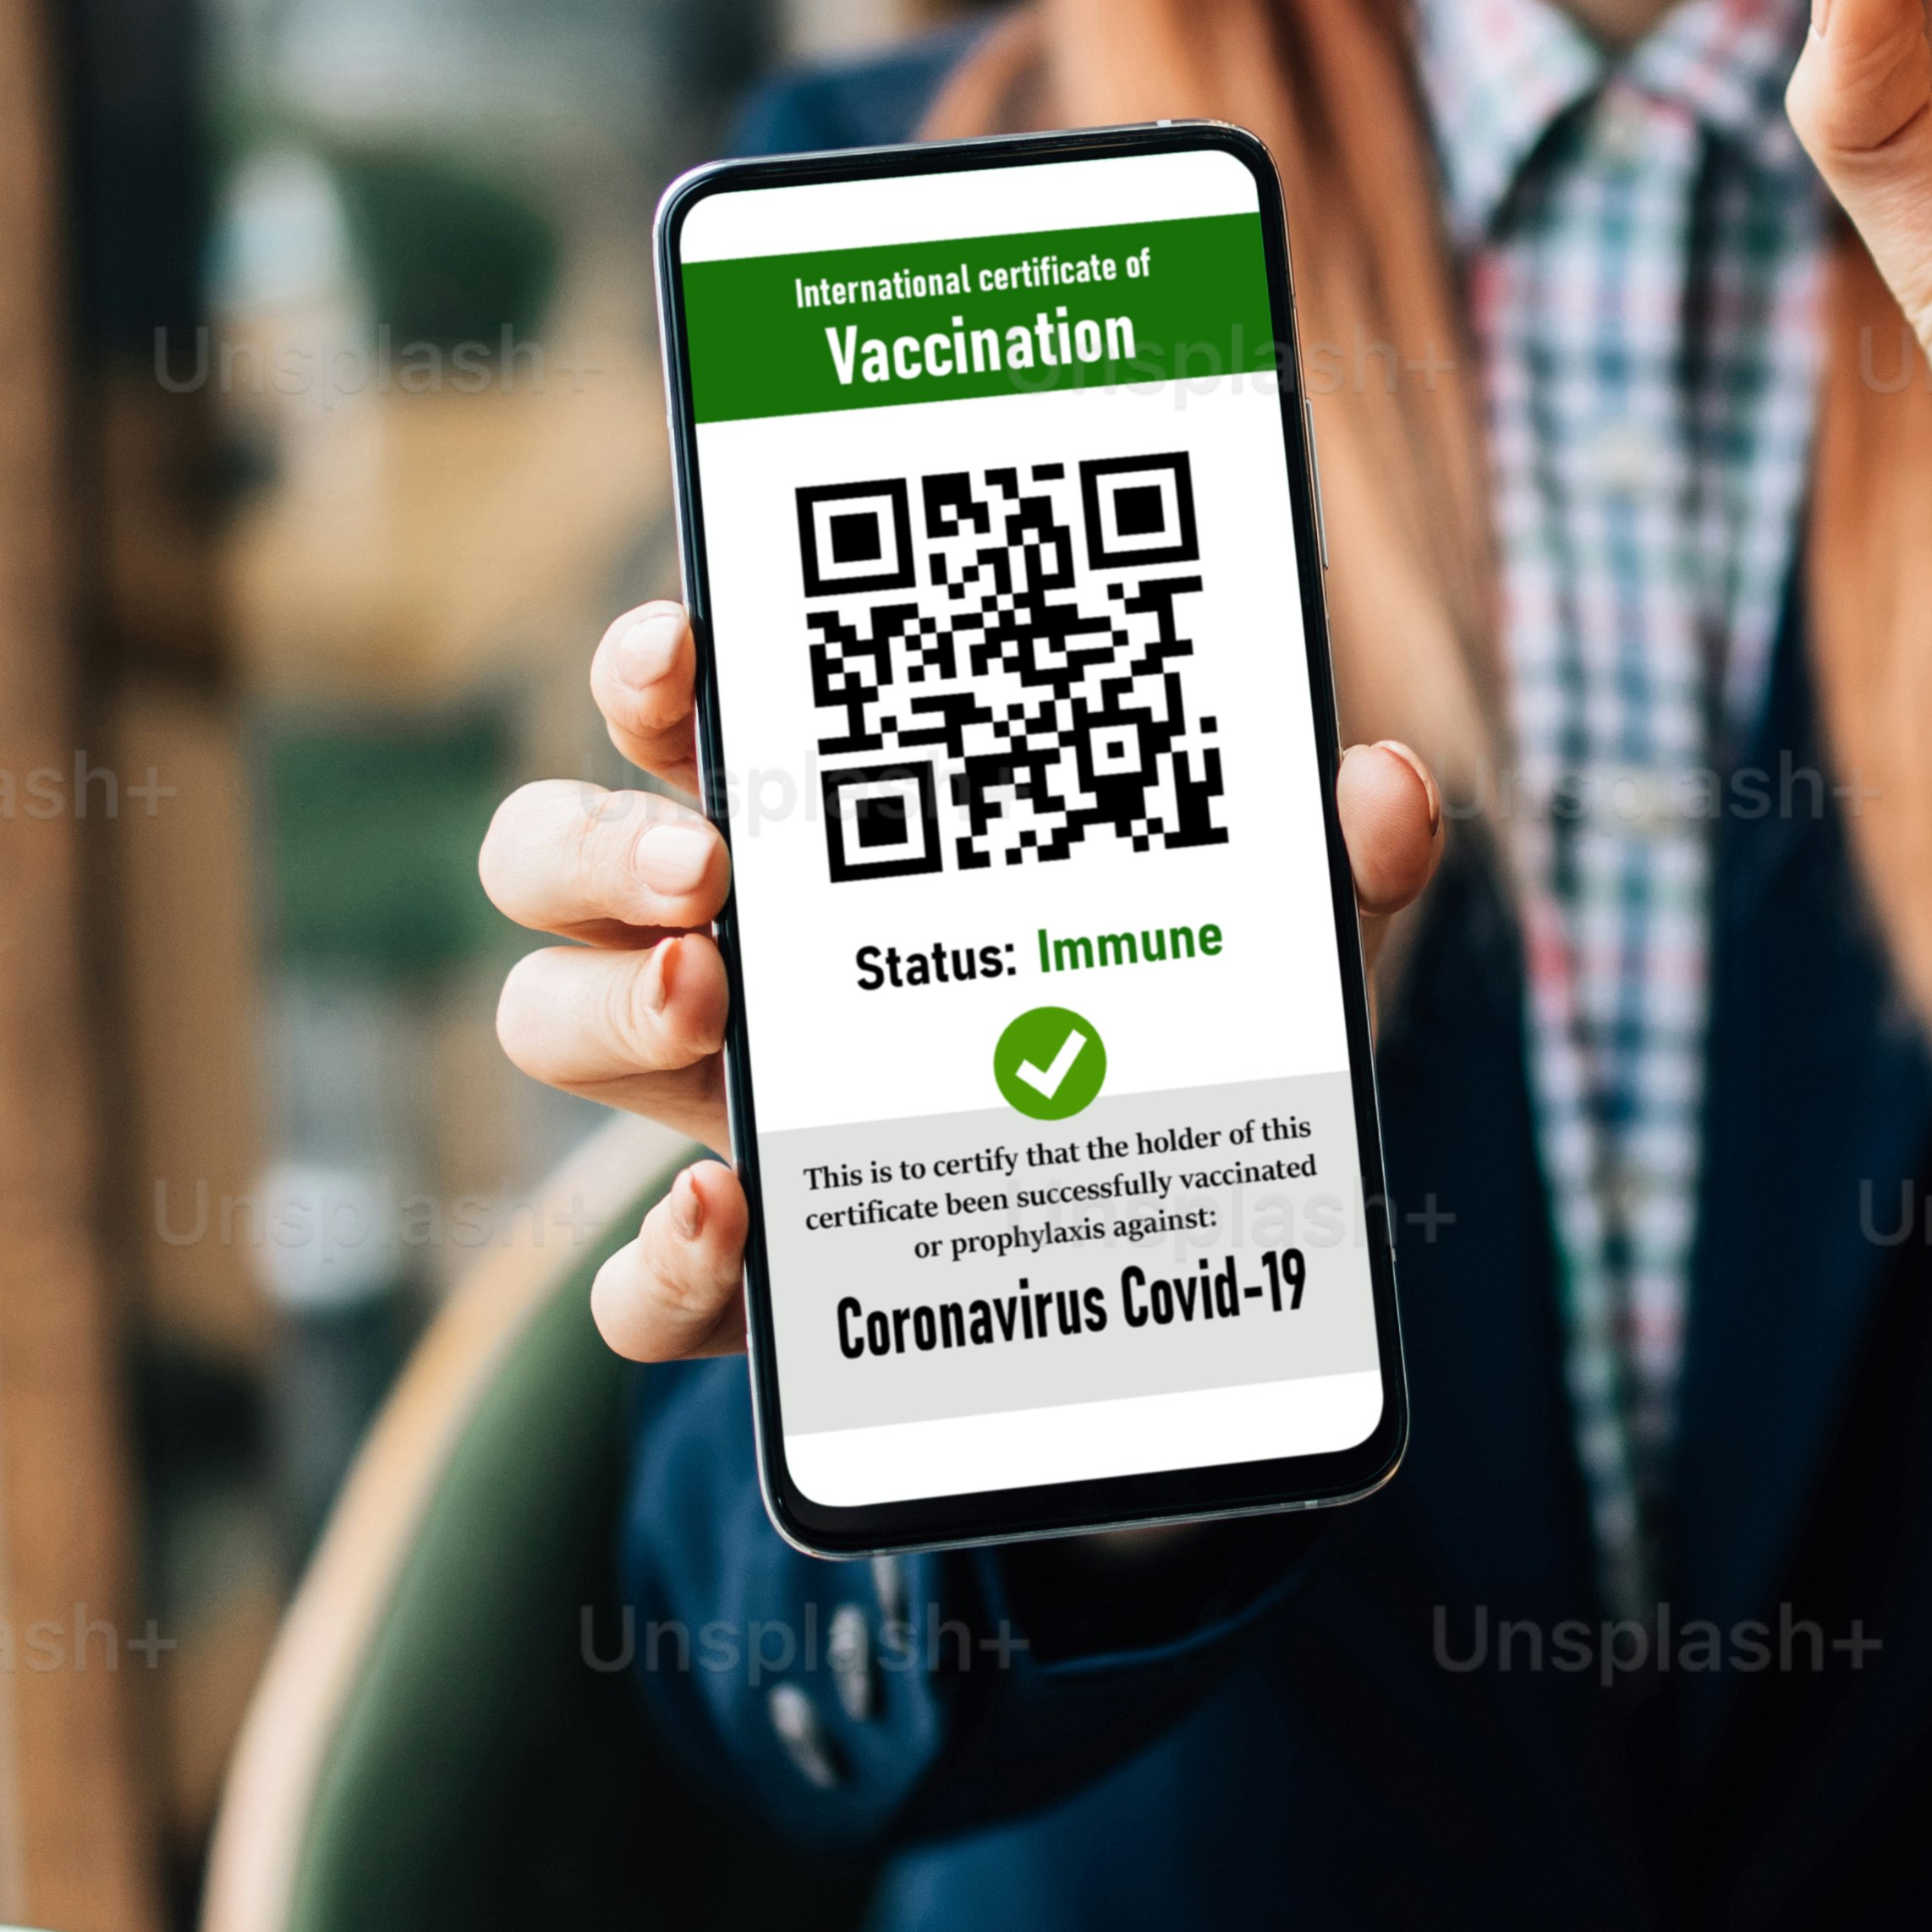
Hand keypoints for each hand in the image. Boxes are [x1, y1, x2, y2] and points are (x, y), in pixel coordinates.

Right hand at [483, 602, 1450, 1361]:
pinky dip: (657, 1262)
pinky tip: (729, 1222)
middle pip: (556, 856)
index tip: (688, 643)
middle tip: (709, 862)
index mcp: (833, 835)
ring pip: (553, 1027)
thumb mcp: (1267, 939)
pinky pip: (636, 1288)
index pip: (686, 716)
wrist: (1186, 1268)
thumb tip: (1378, 784)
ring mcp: (722, 1107)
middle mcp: (740, 952)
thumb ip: (1328, 861)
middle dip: (597, 839)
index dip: (654, 668)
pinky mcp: (753, 1277)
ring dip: (606, 1005)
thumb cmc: (1174, 1031)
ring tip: (713, 1000)